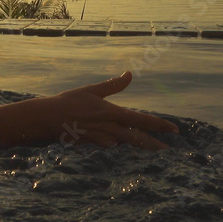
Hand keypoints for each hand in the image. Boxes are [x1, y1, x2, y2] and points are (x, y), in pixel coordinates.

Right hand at [45, 71, 178, 149]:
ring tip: (142, 141)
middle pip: (137, 138)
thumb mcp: (92, 90)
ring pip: (122, 141)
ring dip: (131, 140)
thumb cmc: (69, 101)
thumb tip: (130, 73)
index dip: (159, 125)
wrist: (49, 120)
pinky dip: (113, 139)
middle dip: (153, 143)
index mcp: (111, 113)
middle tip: (167, 148)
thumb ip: (113, 85)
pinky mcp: (93, 144)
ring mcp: (101, 139)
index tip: (174, 129)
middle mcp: (109, 129)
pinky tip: (112, 135)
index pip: (141, 120)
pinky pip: (109, 143)